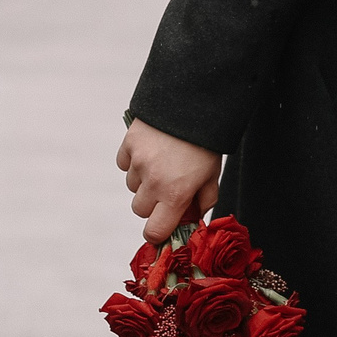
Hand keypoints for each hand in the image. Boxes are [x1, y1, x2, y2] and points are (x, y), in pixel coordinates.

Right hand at [117, 119, 221, 242]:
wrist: (194, 103)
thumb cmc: (206, 143)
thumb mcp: (213, 175)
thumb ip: (203, 201)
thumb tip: (192, 219)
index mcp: (176, 194)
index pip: (155, 231)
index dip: (157, 233)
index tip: (162, 227)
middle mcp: (154, 182)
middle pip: (140, 210)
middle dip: (152, 204)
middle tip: (166, 188)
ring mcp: (139, 162)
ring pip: (132, 185)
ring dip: (143, 181)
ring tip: (161, 162)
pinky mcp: (129, 144)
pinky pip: (124, 163)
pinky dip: (133, 161)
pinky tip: (150, 150)